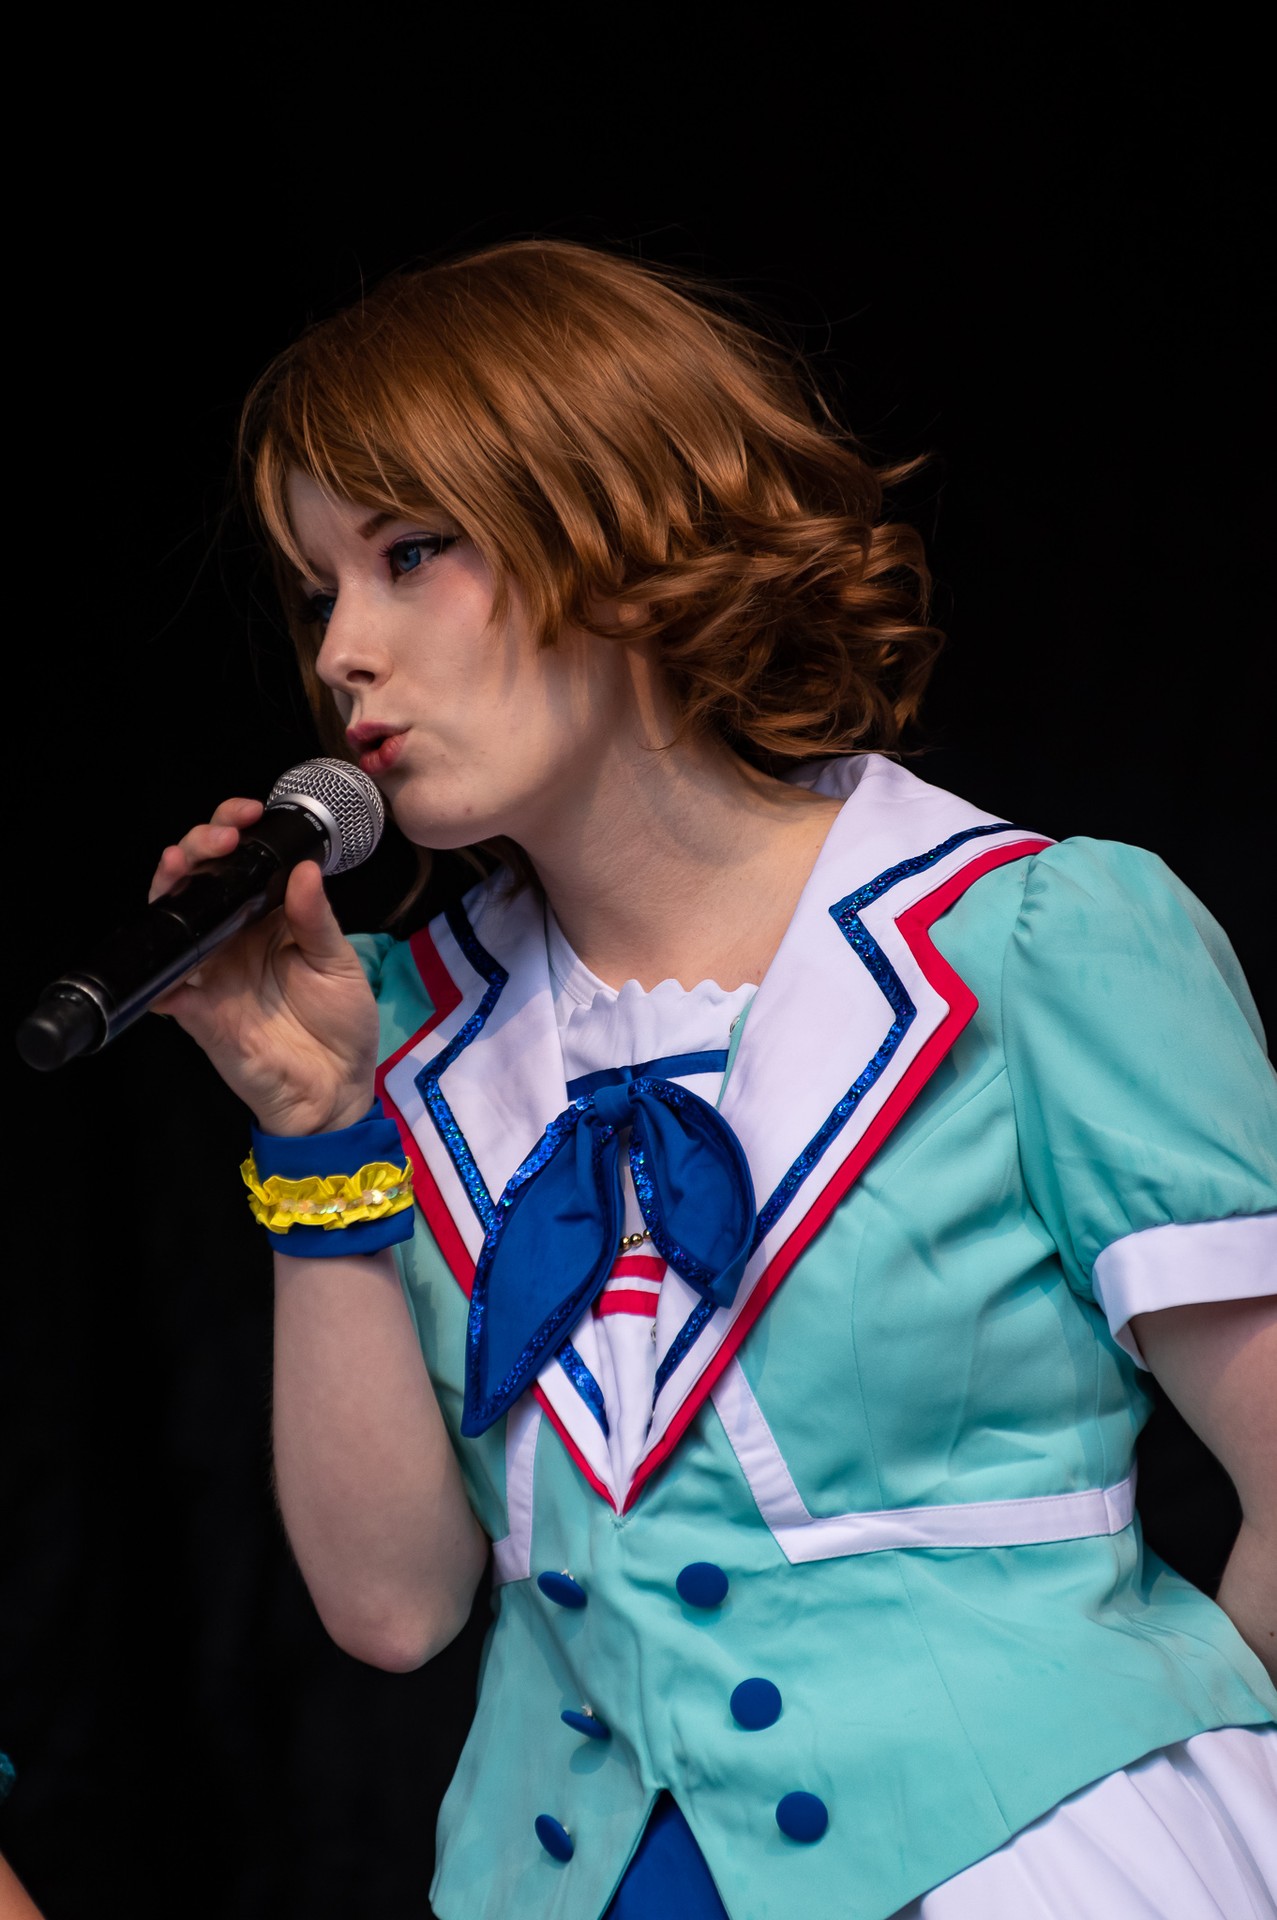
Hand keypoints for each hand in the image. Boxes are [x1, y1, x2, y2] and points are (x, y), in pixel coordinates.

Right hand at [149, 797, 379, 1135]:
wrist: (336, 1088)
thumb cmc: (342, 1022)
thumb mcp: (339, 961)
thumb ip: (316, 917)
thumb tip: (303, 869)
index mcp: (265, 916)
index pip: (238, 861)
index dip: (233, 829)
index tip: (249, 814)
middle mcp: (231, 937)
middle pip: (195, 879)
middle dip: (197, 844)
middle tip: (220, 836)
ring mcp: (209, 971)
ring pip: (171, 920)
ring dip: (170, 887)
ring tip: (183, 865)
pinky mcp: (197, 1011)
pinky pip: (164, 987)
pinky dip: (160, 971)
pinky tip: (172, 954)